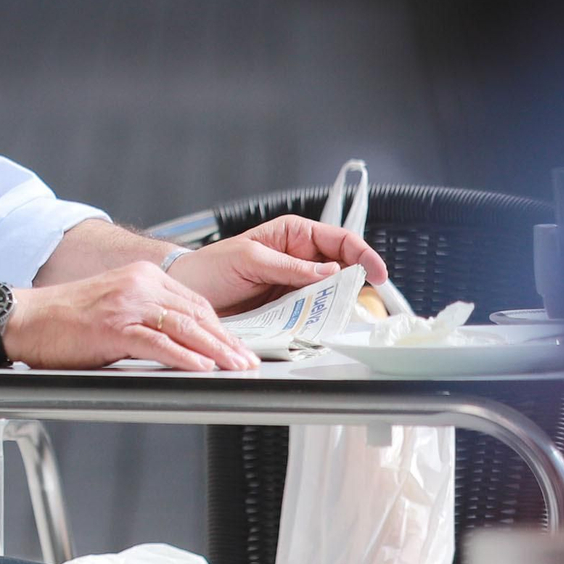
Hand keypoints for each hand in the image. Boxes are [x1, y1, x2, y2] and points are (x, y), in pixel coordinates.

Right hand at [9, 261, 259, 371]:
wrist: (22, 319)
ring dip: (216, 351)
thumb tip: (178, 342)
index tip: (238, 346)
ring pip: (184, 327)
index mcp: (141, 277)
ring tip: (237, 367)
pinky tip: (202, 368)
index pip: (194, 302)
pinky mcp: (113, 327)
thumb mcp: (112, 307)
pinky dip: (184, 357)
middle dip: (227, 341)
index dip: (221, 327)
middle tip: (248, 361)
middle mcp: (138, 284)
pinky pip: (158, 343)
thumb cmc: (61, 320)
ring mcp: (126, 304)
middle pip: (196, 313)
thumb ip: (145, 316)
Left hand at [166, 214, 387, 316]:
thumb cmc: (210, 267)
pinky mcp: (286, 309)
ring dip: (333, 307)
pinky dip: (316, 322)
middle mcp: (298, 260)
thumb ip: (289, 265)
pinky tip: (315, 327)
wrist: (187, 292)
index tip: (376, 274)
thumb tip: (329, 270)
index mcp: (293, 235)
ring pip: (328, 296)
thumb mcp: (249, 259)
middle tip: (354, 302)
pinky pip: (310, 315)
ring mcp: (294, 286)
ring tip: (333, 317)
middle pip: (341, 271)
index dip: (363, 255)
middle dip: (351, 286)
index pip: (340, 240)